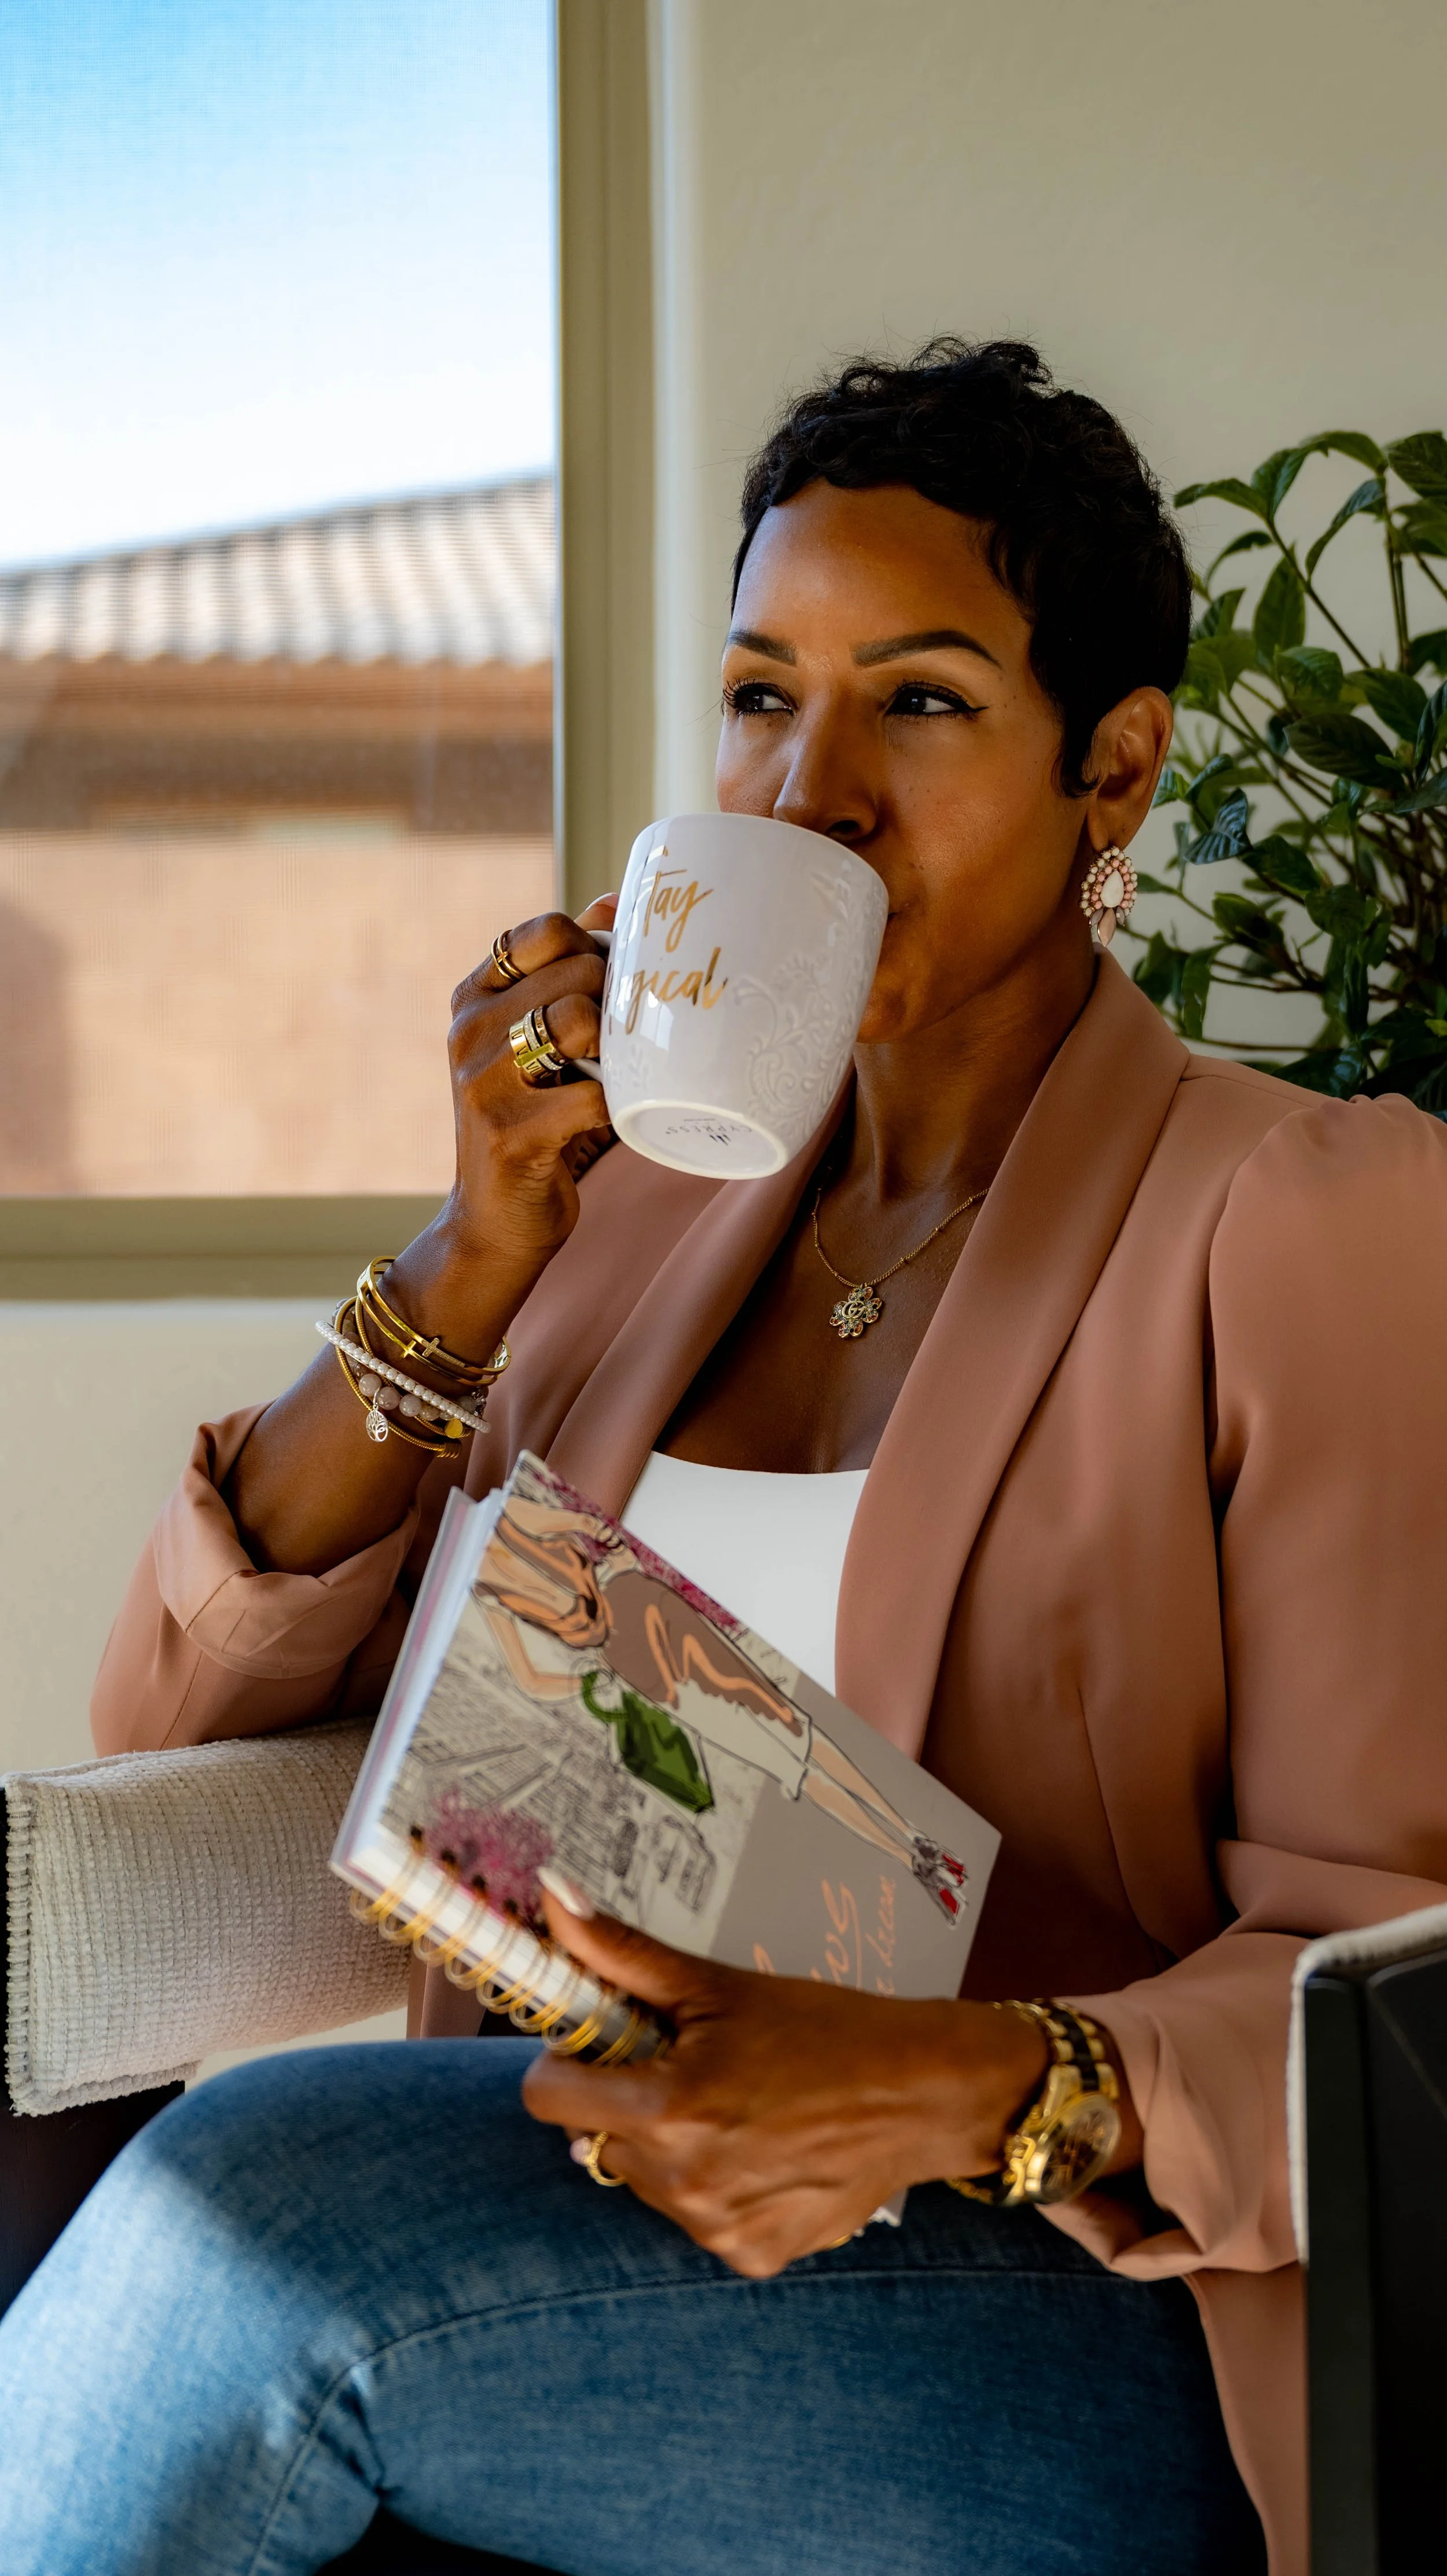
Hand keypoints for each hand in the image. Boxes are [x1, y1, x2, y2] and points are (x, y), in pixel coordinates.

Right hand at [383, 896, 617, 1360]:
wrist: (494, 1224)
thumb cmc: (534, 1122)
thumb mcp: (539, 1038)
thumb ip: (571, 969)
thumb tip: (618, 899)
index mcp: (475, 996)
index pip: (547, 931)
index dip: (596, 950)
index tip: (609, 992)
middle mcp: (469, 1029)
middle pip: (578, 972)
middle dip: (616, 1005)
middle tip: (620, 1047)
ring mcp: (484, 1081)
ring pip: (580, 1021)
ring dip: (616, 1052)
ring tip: (614, 1079)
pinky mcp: (510, 1134)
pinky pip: (595, 1097)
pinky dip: (620, 1110)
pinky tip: (614, 1123)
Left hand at [521, 1894, 1061, 2278]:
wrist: (922, 2093)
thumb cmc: (823, 2028)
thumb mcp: (718, 1985)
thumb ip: (622, 1952)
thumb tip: (552, 1896)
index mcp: (666, 2109)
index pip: (547, 2098)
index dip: (565, 2062)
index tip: (607, 2043)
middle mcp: (682, 2183)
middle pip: (596, 2139)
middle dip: (626, 2101)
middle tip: (690, 2068)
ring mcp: (716, 2228)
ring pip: (645, 2181)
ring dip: (669, 2147)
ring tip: (738, 2107)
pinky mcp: (751, 2255)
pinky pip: (698, 2218)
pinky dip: (716, 2186)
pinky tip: (765, 2150)